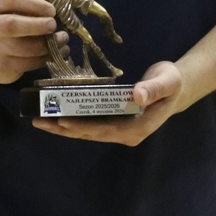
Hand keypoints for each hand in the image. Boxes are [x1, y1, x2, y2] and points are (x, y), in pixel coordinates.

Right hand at [0, 0, 66, 85]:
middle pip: (12, 25)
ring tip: (62, 40)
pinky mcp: (3, 66)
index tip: (52, 9)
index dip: (34, 3)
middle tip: (54, 25)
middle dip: (37, 26)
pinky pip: (27, 63)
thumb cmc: (11, 23)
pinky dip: (45, 59)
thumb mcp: (25, 5)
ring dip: (47, 45)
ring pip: (23, 48)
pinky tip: (56, 53)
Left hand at [32, 60, 183, 144]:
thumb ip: (153, 88)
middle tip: (39, 121)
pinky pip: (90, 124)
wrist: (176, 88)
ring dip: (64, 127)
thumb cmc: (172, 83)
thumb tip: (137, 95)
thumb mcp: (167, 81)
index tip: (61, 122)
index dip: (82, 127)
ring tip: (40, 120)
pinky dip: (73, 120)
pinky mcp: (114, 122)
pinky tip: (56, 115)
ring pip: (88, 131)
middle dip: (64, 129)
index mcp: (137, 128)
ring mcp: (120, 130)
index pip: (105, 130)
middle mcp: (126, 133)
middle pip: (91, 134)